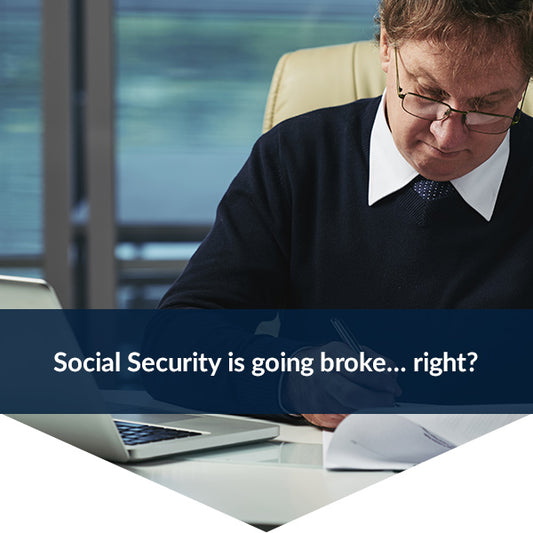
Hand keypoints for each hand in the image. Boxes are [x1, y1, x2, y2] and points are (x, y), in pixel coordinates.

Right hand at [282, 342, 401, 427]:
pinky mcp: (318, 414)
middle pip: (354, 395)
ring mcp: (319, 398)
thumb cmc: (328, 362)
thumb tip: (391, 374)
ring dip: (371, 410)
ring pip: (351, 411)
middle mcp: (323, 377)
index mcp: (333, 356)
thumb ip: (373, 360)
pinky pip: (345, 420)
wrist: (297, 374)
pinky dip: (359, 416)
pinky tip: (363, 410)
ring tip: (379, 404)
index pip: (359, 370)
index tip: (392, 387)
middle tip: (390, 400)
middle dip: (378, 400)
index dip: (381, 381)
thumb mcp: (348, 351)